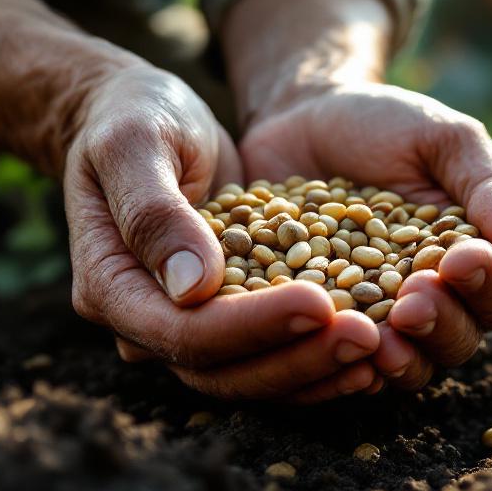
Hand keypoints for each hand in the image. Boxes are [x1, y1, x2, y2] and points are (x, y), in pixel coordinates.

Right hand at [0, 0, 381, 402]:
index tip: (319, 303)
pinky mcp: (225, 315)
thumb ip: (155, 211)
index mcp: (110, 285)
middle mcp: (143, 320)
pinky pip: (269, 353)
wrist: (140, 115)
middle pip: (220, 370)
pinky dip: (317, 355)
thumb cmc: (132, 116)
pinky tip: (374, 346)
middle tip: (369, 337)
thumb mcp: (134, 143)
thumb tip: (193, 288)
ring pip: (249, 375)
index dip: (253, 327)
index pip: (183, 333)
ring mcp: (184, 324)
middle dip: (296, 358)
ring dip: (316, 370)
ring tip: (381, 350)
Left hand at [225, 0, 491, 392]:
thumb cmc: (387, 124)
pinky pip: (340, 361)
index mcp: (472, 259)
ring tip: (379, 342)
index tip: (460, 261)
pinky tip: (327, 346)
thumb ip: (488, 187)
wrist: (303, 117)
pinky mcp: (323, 323)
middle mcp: (432, 300)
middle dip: (440, 325)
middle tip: (411, 302)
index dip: (486, 285)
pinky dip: (340, 362)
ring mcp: (376, 318)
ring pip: (406, 363)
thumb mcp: (444, 139)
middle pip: (456, 339)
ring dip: (400, 357)